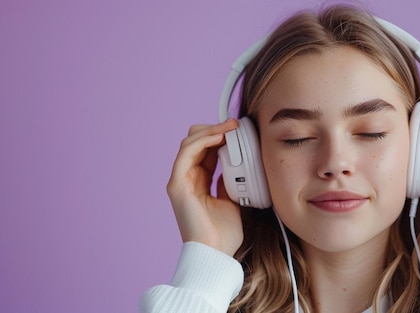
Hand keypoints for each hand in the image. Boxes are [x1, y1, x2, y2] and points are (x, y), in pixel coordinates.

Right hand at [166, 119, 242, 255]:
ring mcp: (180, 180)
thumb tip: (239, 163)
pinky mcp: (177, 184)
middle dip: (215, 129)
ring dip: (211, 130)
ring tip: (230, 126)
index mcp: (199, 181)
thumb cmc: (224, 233)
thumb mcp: (233, 199)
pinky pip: (187, 153)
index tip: (239, 129)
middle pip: (195, 141)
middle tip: (235, 125)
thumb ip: (230, 180)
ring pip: (190, 142)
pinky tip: (219, 136)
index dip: (221, 136)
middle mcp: (186, 178)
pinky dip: (203, 140)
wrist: (216, 253)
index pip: (206, 149)